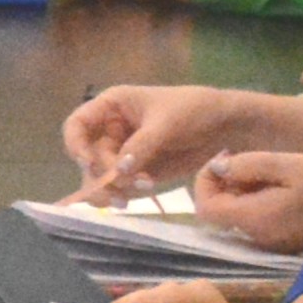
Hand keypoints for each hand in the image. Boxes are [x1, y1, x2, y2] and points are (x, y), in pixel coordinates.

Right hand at [57, 80, 302, 197]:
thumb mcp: (166, 124)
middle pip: (89, 157)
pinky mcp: (140, 169)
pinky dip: (127, 193)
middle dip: (104, 173)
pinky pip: (122, 185)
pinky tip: (142, 194)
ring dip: (113, 187)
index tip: (90, 164)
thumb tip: (117, 170)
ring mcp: (125, 151)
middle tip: (125, 185)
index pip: (77, 126)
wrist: (227, 126)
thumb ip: (140, 146)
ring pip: (102, 175)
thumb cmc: (194, 110)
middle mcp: (112, 129)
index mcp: (111, 106)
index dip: (76, 146)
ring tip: (132, 196)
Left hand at [189, 148, 302, 254]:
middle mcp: (259, 238)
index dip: (204, 182)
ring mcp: (272, 243)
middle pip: (220, 213)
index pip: (206, 208)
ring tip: (266, 169)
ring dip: (241, 192)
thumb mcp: (289, 164)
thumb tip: (217, 168)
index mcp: (256, 219)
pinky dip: (257, 202)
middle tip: (244, 159)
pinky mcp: (285, 242)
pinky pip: (257, 221)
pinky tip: (278, 185)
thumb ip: (248, 165)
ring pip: (238, 216)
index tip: (223, 160)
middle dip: (224, 184)